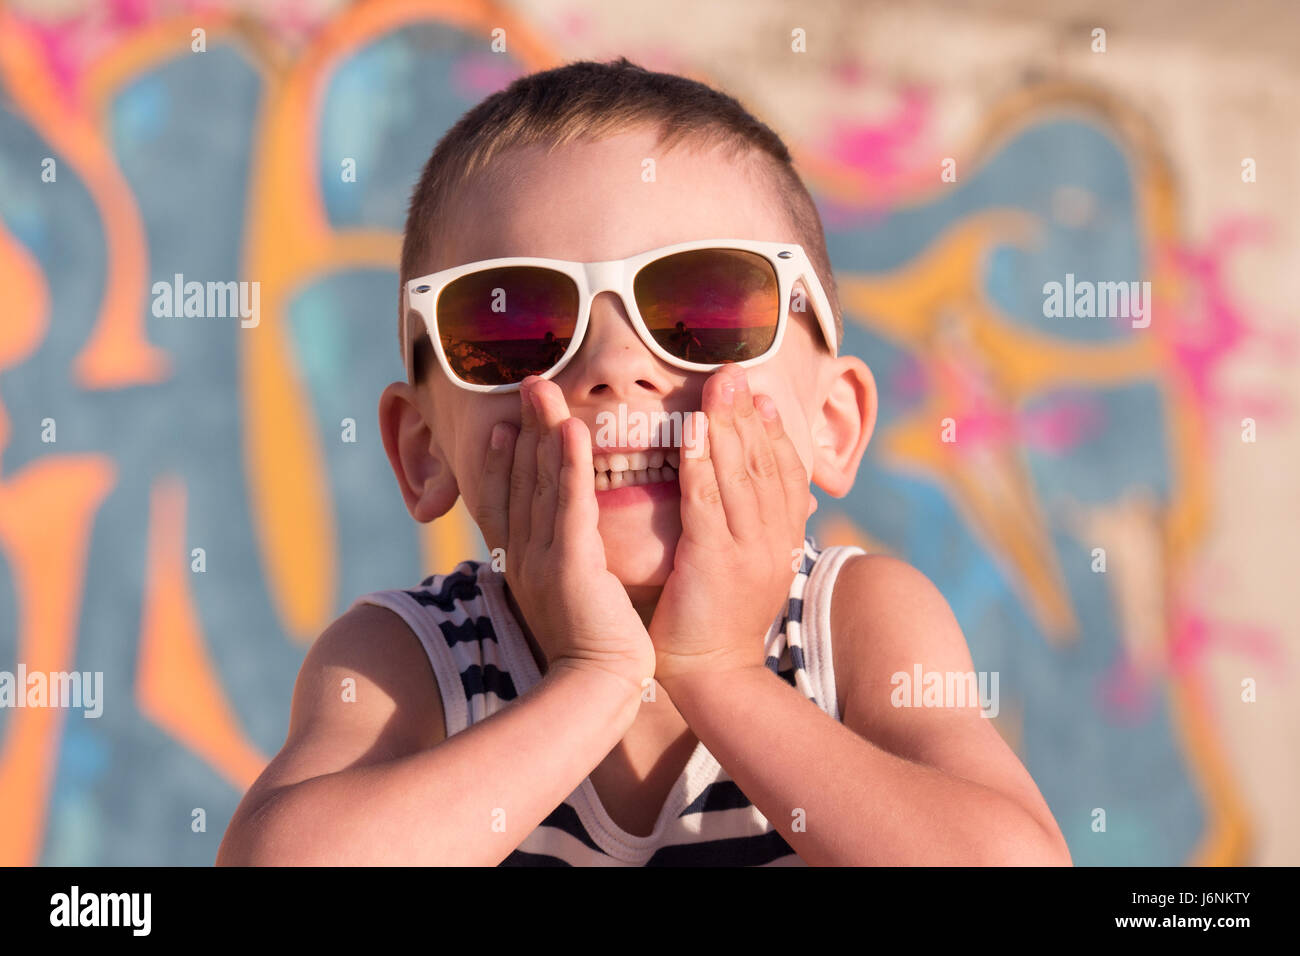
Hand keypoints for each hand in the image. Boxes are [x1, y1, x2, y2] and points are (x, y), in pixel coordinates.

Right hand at [474, 376, 655, 691]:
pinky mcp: (571, 565)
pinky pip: (570, 505)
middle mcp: (525, 557)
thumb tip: (566, 555)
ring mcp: (543, 559)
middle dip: (525, 430)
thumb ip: (565, 572)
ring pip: (541, 483)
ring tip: (542, 390)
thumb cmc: (593, 652)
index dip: (508, 460)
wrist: (598, 689)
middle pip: (521, 481)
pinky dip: (569, 466)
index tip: (510, 426)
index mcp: (524, 566)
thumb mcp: (569, 603)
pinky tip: (572, 431)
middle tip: (527, 387)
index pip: (510, 501)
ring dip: (542, 432)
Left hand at [650, 364, 814, 683]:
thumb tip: (753, 501)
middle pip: (765, 464)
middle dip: (750, 414)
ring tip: (718, 386)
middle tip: (737, 372)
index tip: (762, 397)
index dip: (774, 432)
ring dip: (728, 424)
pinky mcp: (715, 560)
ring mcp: (748, 549)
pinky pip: (708, 500)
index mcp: (782, 542)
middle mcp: (773, 540)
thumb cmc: (717, 623)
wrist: (712, 677)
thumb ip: (752, 533)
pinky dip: (701, 461)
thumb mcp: (748, 571)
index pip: (784, 475)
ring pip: (740, 474)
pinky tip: (691, 430)